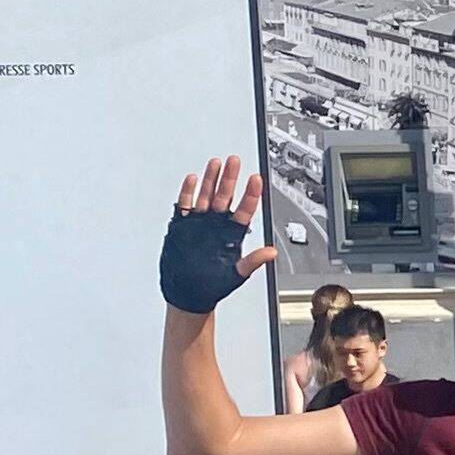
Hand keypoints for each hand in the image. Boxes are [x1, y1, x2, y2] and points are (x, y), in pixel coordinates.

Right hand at [160, 159, 279, 314]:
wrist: (187, 293)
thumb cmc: (213, 285)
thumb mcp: (237, 274)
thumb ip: (253, 261)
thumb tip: (271, 253)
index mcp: (232, 234)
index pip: (245, 210)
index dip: (251, 195)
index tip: (256, 179)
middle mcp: (217, 225)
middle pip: (225, 196)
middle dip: (230, 179)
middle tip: (235, 161)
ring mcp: (200, 223)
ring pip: (206, 196)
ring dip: (210, 180)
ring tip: (216, 163)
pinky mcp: (182, 226)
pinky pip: (185, 205)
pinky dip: (188, 193)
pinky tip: (193, 179)